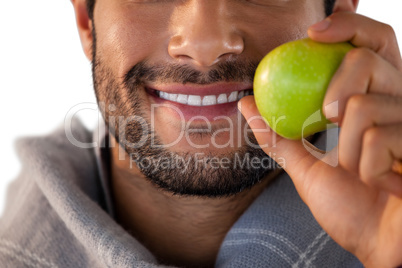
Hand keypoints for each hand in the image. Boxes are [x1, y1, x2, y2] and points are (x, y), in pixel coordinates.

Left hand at [239, 8, 401, 267]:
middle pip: (368, 57)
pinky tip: (382, 182)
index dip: (348, 24)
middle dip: (338, 87)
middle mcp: (401, 102)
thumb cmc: (347, 206)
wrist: (377, 243)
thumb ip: (279, 135)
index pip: (370, 44)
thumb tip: (247, 104)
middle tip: (329, 117)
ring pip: (365, 105)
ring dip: (349, 150)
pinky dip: (367, 167)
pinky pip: (380, 137)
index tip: (312, 33)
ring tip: (360, 171)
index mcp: (376, 100)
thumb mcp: (305, 167)